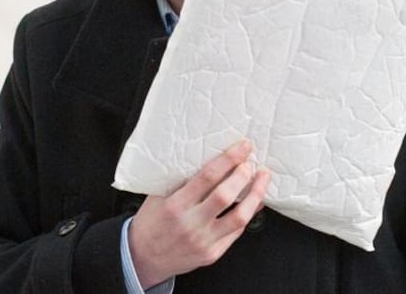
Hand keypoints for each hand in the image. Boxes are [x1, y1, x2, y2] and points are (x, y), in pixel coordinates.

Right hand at [127, 139, 270, 287]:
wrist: (143, 258)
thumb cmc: (151, 223)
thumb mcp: (158, 197)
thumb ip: (180, 181)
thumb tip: (208, 158)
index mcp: (175, 205)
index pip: (207, 177)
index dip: (229, 159)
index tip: (242, 147)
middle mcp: (191, 224)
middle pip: (226, 195)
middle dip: (243, 174)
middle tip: (251, 162)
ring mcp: (203, 241)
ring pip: (239, 217)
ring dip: (256, 195)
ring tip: (263, 179)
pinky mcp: (212, 254)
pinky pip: (236, 232)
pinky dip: (249, 214)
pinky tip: (255, 202)